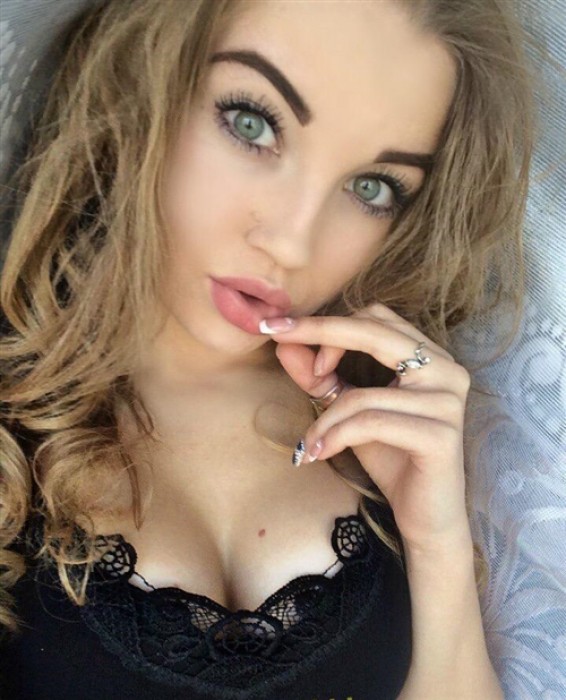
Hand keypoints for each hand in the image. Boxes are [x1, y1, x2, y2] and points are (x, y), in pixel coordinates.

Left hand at [261, 303, 472, 553]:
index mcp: (430, 356)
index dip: (329, 324)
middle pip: (373, 332)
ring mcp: (447, 401)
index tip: (283, 331)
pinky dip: (335, 437)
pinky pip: (370, 424)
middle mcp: (446, 369)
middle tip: (275, 337)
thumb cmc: (392, 457)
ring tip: (309, 442)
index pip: (375, 317)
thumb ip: (322, 377)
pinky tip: (320, 453)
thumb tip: (284, 344)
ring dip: (324, 419)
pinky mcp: (440, 435)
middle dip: (318, 333)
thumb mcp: (350, 411)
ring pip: (361, 394)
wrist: (426, 516)